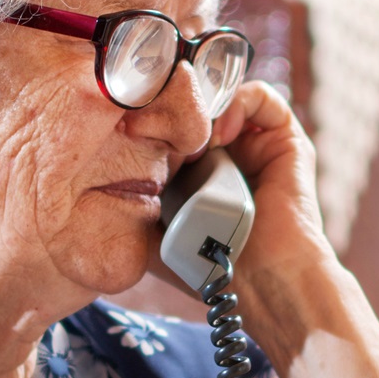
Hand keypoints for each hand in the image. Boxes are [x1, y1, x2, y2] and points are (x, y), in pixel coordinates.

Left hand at [149, 82, 337, 322]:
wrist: (260, 281)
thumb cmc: (209, 266)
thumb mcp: (155, 233)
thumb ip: (130, 208)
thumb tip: (93, 184)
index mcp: (197, 171)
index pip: (173, 125)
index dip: (154, 118)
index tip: (133, 126)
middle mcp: (228, 153)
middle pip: (198, 105)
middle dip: (176, 106)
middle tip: (156, 120)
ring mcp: (256, 144)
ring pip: (226, 95)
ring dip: (206, 106)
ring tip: (194, 138)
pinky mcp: (285, 140)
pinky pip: (261, 98)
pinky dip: (239, 102)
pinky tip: (222, 133)